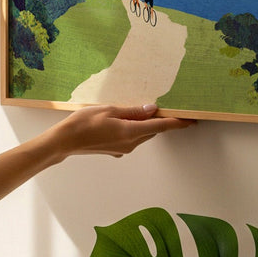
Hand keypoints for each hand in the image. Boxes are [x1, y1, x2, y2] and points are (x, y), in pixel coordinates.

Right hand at [0, 104, 194, 212]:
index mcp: (131, 132)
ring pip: (143, 134)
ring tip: (147, 109)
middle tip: (171, 106)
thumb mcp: (109, 109)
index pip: (161, 126)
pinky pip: (132, 137)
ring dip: (147, 123)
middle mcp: (131, 144)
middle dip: (162, 120)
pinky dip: (135, 128)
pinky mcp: (116, 150)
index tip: (192, 120)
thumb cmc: (83, 122)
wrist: (64, 141)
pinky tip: (127, 118)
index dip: (178, 122)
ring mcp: (124, 149)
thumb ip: (132, 110)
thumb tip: (152, 109)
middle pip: (153, 130)